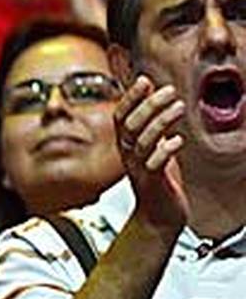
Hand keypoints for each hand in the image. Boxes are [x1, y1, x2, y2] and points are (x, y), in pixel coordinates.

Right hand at [114, 76, 188, 229]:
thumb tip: (154, 100)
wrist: (159, 219)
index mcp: (126, 146)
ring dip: (160, 122)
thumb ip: (152, 127)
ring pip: (142, 142)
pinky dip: (165, 150)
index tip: (144, 80)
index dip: (130, 97)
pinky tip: (177, 141)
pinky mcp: (152, 183)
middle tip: (168, 90)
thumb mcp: (153, 149)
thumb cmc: (159, 182)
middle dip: (148, 105)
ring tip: (178, 107)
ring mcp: (139, 169)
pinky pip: (154, 164)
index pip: (121, 116)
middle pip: (130, 125)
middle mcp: (128, 156)